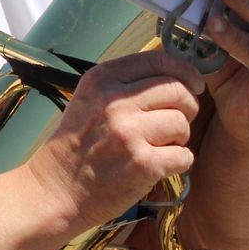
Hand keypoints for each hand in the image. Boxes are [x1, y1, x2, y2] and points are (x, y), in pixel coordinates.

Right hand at [30, 50, 204, 226]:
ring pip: (183, 123)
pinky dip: (178, 162)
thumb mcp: (89, 100)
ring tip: (161, 145)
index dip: (184, 71)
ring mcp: (129, 133)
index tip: (193, 84)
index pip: (158, 60)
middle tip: (179, 119)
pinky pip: (184, 155)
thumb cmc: (77, 146)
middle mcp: (115, 102)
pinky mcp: (143, 164)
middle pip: (177, 89)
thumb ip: (124, 84)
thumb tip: (174, 71)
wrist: (56, 189)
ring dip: (180, 137)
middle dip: (188, 105)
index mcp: (101, 79)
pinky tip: (159, 165)